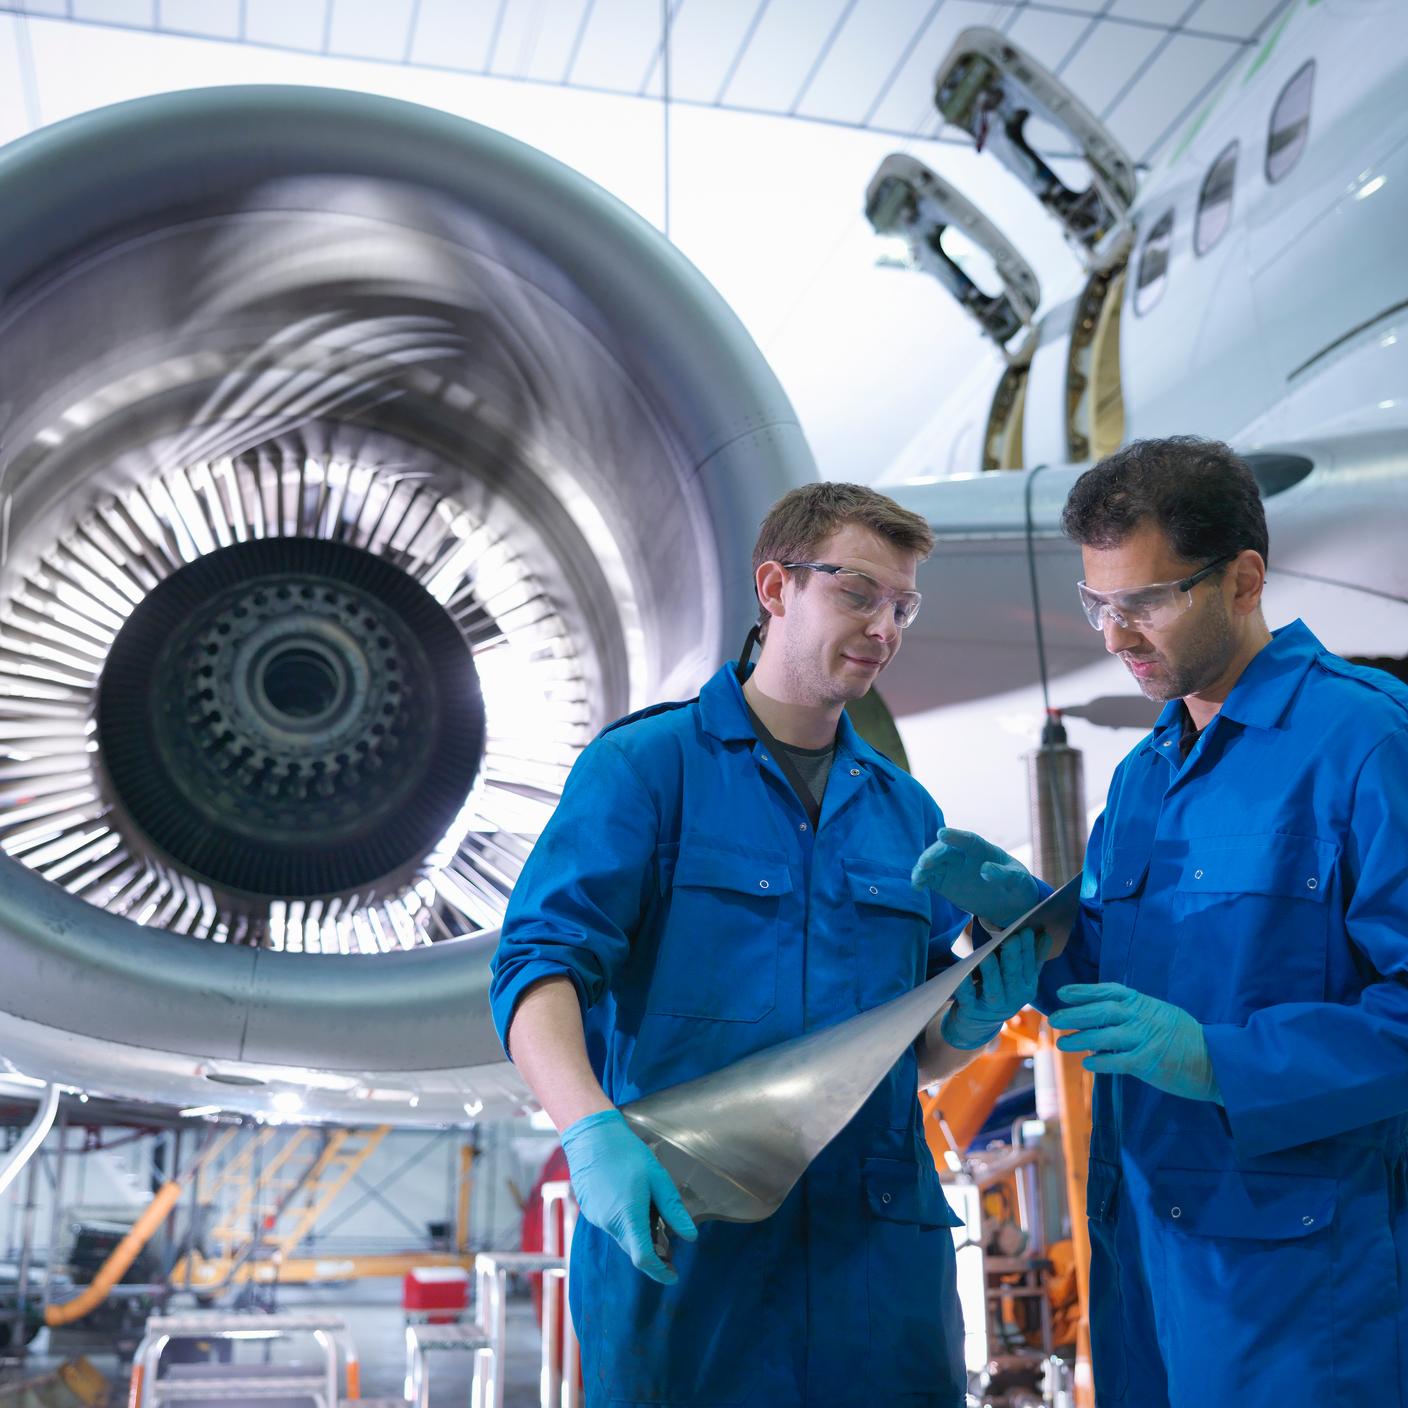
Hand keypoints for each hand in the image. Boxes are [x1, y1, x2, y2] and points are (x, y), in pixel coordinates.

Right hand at [559, 1109, 696, 1283]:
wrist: (591, 1136)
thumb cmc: (627, 1153)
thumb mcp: (657, 1178)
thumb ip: (673, 1210)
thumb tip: (690, 1237)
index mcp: (628, 1216)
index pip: (643, 1258)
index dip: (660, 1272)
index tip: (673, 1276)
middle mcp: (608, 1223)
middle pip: (632, 1249)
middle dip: (652, 1254)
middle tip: (670, 1248)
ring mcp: (596, 1218)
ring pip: (622, 1237)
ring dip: (638, 1237)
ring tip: (654, 1220)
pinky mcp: (589, 1210)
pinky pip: (611, 1226)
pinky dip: (625, 1225)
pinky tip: (633, 1205)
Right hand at [911, 828, 1040, 928]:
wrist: (1008, 902)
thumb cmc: (1015, 884)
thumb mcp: (1017, 879)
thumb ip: (1002, 874)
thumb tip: (985, 870)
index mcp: (982, 849)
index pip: (967, 839)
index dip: (954, 836)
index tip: (942, 833)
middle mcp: (963, 855)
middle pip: (944, 850)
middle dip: (933, 854)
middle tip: (925, 863)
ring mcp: (951, 868)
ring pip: (933, 862)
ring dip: (923, 867)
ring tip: (918, 877)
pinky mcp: (943, 882)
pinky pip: (928, 877)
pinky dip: (920, 880)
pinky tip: (917, 886)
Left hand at [941, 927, 1049, 1050]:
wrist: (978, 1025)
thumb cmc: (1002, 992)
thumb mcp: (1021, 979)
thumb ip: (1033, 958)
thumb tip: (1045, 933)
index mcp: (1027, 987)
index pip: (1029, 966)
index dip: (1028, 949)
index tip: (1025, 930)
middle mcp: (1013, 998)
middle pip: (1013, 976)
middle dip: (1012, 957)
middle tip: (1011, 938)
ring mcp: (992, 1006)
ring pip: (993, 988)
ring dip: (991, 972)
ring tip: (989, 955)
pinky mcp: (972, 1010)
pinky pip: (968, 997)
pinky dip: (965, 986)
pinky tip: (962, 974)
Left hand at [1050, 983, 1220, 1102]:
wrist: (1218, 1062)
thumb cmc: (1187, 1039)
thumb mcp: (1162, 1015)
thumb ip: (1136, 1013)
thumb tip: (1104, 1016)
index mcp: (1145, 1003)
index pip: (1109, 991)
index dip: (1084, 990)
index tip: (1062, 993)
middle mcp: (1142, 1017)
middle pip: (1101, 1011)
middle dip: (1074, 1013)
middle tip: (1054, 1019)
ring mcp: (1145, 1039)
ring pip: (1104, 1035)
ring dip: (1080, 1039)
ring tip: (1062, 1043)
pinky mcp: (1149, 1062)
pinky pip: (1117, 1061)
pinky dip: (1100, 1062)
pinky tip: (1088, 1064)